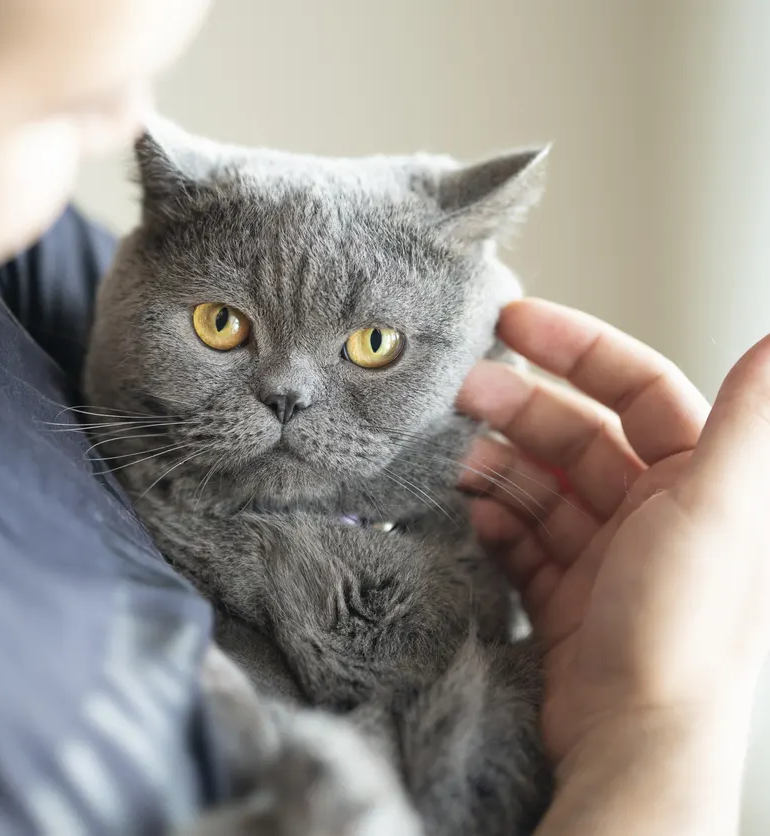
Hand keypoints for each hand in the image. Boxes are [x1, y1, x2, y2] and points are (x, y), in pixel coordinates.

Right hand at [456, 299, 769, 769]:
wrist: (634, 740)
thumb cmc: (684, 630)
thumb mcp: (719, 506)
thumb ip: (748, 418)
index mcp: (702, 481)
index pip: (637, 389)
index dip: (578, 350)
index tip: (514, 324)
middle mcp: (658, 514)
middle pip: (578, 435)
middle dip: (520, 408)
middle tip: (461, 391)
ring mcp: (608, 556)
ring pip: (542, 486)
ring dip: (498, 467)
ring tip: (458, 464)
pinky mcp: (565, 597)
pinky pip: (522, 539)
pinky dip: (495, 523)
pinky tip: (474, 516)